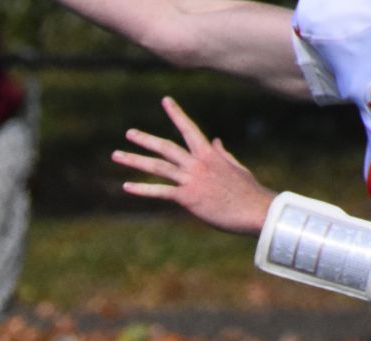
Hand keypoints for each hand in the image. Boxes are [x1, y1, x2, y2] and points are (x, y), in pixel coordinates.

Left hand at [113, 97, 274, 235]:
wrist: (255, 210)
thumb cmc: (248, 192)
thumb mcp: (236, 167)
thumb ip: (223, 153)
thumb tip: (217, 140)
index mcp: (210, 153)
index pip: (189, 128)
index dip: (177, 114)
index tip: (166, 100)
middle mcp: (197, 163)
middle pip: (165, 147)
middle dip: (145, 139)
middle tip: (128, 133)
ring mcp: (191, 179)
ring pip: (157, 167)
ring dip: (134, 160)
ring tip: (116, 155)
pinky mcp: (187, 197)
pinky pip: (160, 191)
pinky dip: (142, 189)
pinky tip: (126, 186)